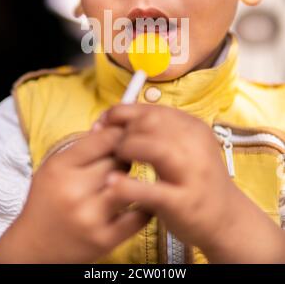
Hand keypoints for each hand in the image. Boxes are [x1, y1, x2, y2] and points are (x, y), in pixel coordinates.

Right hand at [0, 127, 150, 263]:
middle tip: (120, 163)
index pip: (105, 138)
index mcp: (60, 168)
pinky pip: (139, 215)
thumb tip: (115, 126)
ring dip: (133, 181)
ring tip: (127, 181)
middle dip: (123, 159)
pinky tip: (139, 200)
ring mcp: (90, 217)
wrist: (34, 246)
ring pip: (130, 184)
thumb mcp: (55, 166)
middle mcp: (74, 191)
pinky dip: (144, 205)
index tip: (122, 138)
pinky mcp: (105, 240)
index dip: (118, 135)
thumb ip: (83, 146)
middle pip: (119, 160)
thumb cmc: (47, 200)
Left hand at [97, 104, 238, 253]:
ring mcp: (192, 173)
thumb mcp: (182, 148)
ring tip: (115, 160)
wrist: (226, 220)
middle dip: (123, 130)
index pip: (151, 110)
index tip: (102, 123)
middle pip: (151, 123)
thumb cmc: (193, 180)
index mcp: (193, 127)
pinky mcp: (183, 202)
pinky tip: (112, 183)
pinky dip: (128, 185)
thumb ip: (155, 132)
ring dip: (126, 149)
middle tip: (106, 143)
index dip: (121, 113)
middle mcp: (196, 145)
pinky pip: (152, 190)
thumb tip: (113, 119)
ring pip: (154, 148)